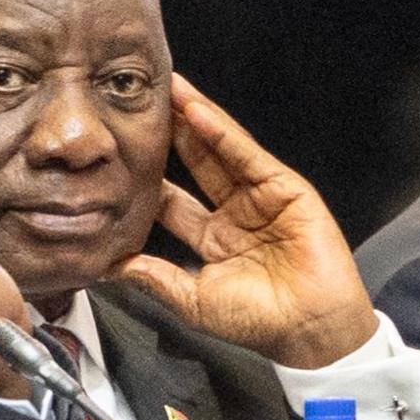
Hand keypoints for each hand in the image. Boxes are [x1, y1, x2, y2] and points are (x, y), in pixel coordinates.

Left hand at [110, 74, 377, 367]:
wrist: (308, 330)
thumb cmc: (258, 322)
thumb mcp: (194, 301)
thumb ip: (156, 279)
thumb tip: (111, 267)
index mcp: (212, 240)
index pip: (173, 201)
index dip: (148, 177)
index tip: (119, 156)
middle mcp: (234, 214)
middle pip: (195, 165)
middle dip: (171, 135)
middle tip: (141, 105)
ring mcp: (259, 198)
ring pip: (219, 151)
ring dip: (194, 119)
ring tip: (168, 89)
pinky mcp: (284, 188)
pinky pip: (247, 156)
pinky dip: (222, 133)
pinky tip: (197, 112)